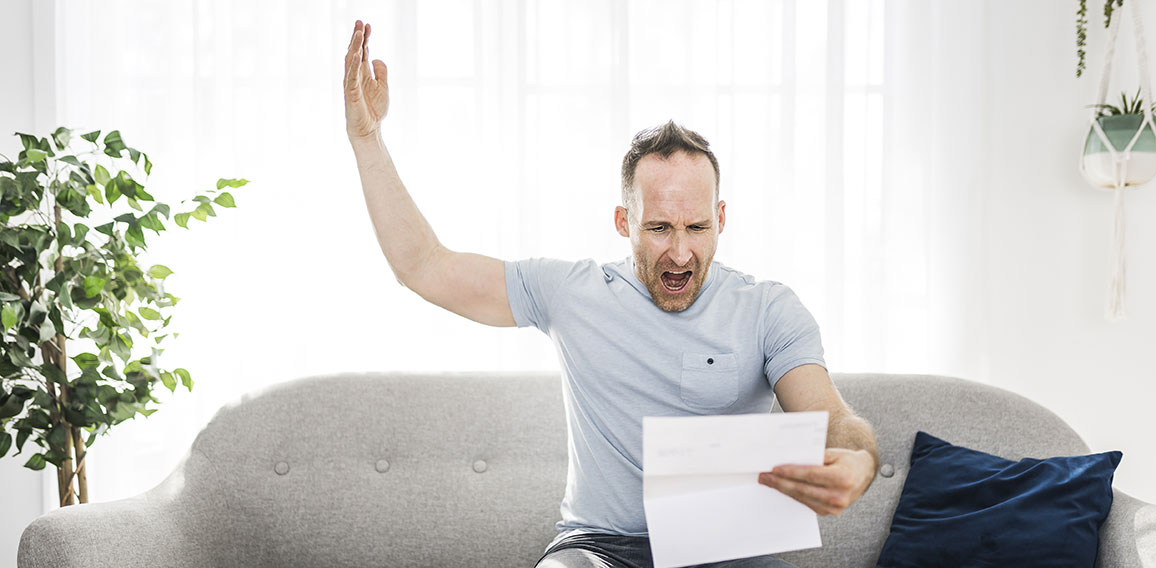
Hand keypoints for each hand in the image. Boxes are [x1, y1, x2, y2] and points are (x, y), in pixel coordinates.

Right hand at [344, 20, 389, 140]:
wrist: (368, 129)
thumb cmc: (374, 110)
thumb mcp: (383, 88)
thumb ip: (381, 72)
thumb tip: (377, 58)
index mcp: (364, 73)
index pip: (363, 52)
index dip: (365, 39)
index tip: (367, 25)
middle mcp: (356, 75)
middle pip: (355, 52)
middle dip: (357, 37)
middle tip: (359, 22)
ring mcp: (351, 83)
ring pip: (351, 61)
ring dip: (354, 47)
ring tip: (358, 33)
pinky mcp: (350, 92)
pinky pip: (351, 77)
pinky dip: (353, 65)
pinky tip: (356, 55)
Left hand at [757, 448, 876, 515]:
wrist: (863, 474)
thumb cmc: (847, 460)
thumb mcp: (833, 453)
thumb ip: (813, 457)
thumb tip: (789, 459)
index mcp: (842, 478)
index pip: (810, 474)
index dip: (790, 472)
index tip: (774, 469)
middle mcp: (839, 495)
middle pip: (803, 489)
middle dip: (780, 482)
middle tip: (764, 477)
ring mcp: (835, 507)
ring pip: (802, 498)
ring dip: (783, 490)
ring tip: (768, 482)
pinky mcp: (830, 512)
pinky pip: (806, 503)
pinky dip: (793, 495)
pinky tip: (781, 488)